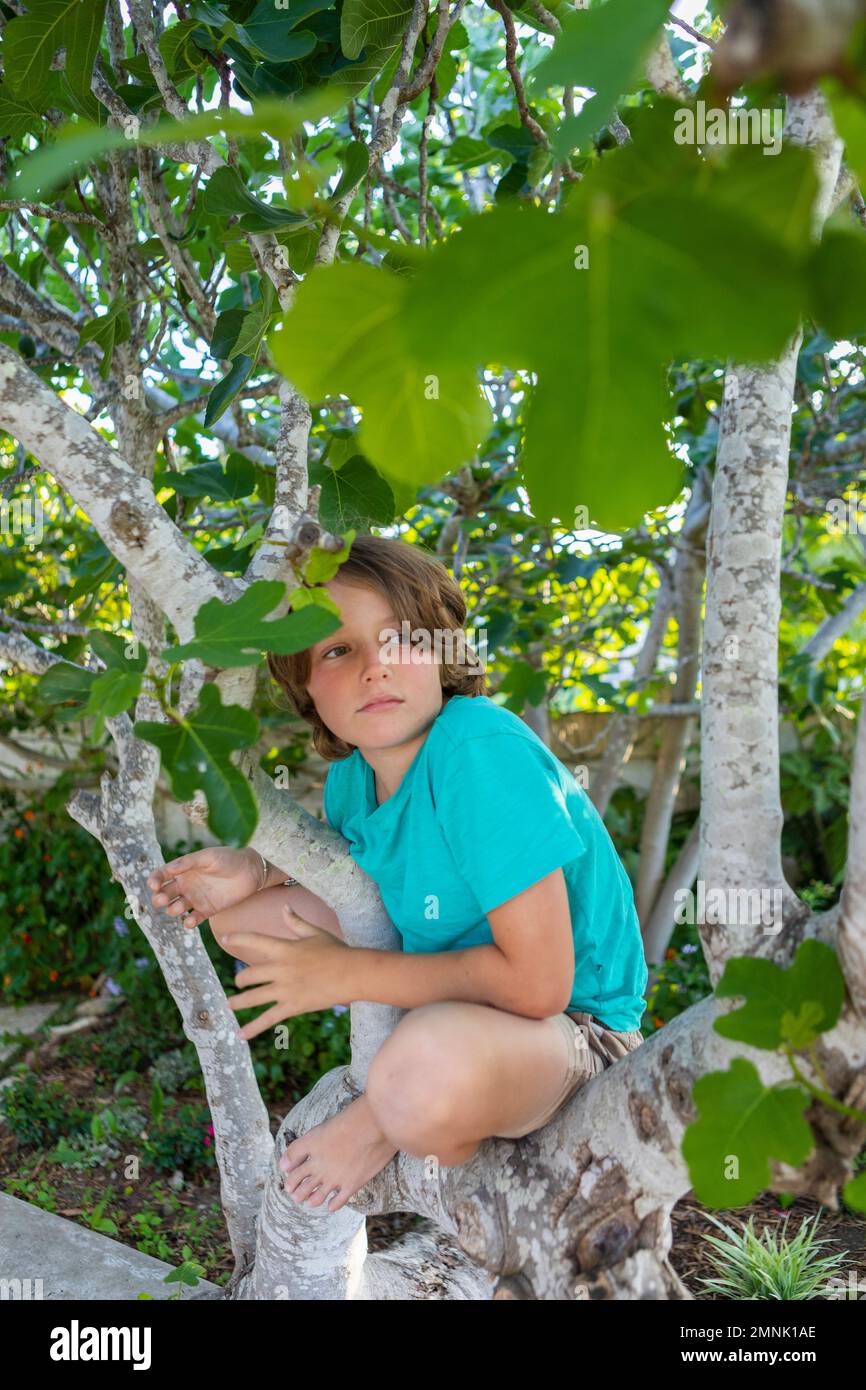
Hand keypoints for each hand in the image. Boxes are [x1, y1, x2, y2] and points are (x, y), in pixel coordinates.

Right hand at [146, 846, 264, 928]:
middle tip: (161, 899)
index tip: (153, 885)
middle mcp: (186, 885)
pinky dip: (189, 922)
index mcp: (183, 870)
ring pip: (176, 907)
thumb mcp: (208, 856)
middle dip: (159, 898)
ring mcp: (196, 898)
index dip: (154, 880)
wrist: (250, 871)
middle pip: (165, 894)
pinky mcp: (207, 910)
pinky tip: (189, 921)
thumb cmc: (229, 858)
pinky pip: (193, 918)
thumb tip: (169, 869)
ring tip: (177, 908)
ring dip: (172, 909)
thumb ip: (189, 862)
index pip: (162, 875)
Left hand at [221, 905, 351, 1039]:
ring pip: (252, 997)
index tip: (224, 939)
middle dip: (240, 979)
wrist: (352, 973)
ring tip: (229, 1005)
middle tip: (239, 982)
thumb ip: (296, 922)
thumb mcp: (315, 933)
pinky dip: (252, 1028)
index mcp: (284, 948)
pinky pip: (267, 1019)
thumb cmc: (336, 951)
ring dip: (238, 1002)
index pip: (254, 940)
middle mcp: (279, 969)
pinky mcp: (292, 1006)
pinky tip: (240, 1034)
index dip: (237, 938)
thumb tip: (284, 907)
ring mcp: (284, 989)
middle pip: (248, 974)